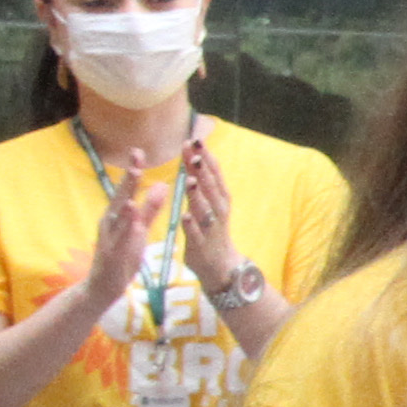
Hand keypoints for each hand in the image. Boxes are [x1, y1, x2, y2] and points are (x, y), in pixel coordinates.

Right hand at [81, 166, 166, 311]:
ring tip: (135, 180)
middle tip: (136, 159)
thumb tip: (162, 185)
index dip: (132, 171)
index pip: (126, 190)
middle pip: (119, 197)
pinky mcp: (111, 254)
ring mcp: (109, 238)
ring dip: (126, 199)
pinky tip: (134, 219)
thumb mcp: (139, 230)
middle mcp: (110, 223)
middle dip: (128, 179)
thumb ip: (150, 210)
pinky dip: (126, 228)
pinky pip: (120, 240)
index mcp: (117, 216)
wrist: (103, 287)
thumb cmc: (122, 256)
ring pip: (118, 217)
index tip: (139, 151)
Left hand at [178, 137, 241, 281]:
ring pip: (205, 209)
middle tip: (194, 151)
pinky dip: (191, 225)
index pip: (213, 174)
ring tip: (191, 179)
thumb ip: (203, 182)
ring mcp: (211, 228)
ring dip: (198, 194)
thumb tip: (196, 156)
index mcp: (220, 199)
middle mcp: (218, 211)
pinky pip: (196, 234)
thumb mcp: (211, 204)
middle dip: (202, 169)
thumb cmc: (212, 231)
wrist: (221, 267)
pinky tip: (185, 215)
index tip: (194, 139)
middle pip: (210, 187)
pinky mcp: (201, 245)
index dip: (204, 157)